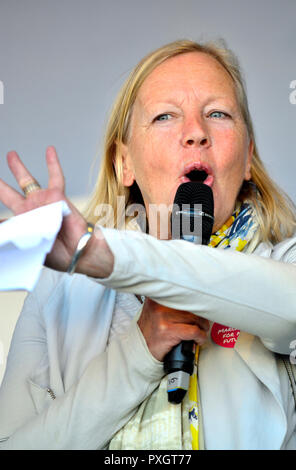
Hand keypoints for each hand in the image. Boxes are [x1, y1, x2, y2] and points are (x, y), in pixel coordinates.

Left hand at [0, 147, 93, 271]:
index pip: (4, 219)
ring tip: (11, 155)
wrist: (78, 251)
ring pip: (27, 181)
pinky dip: (52, 163)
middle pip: (9, 194)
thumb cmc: (57, 254)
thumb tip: (0, 225)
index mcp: (22, 224)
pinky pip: (55, 176)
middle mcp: (30, 210)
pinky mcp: (56, 196)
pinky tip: (50, 150)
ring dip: (18, 167)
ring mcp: (42, 201)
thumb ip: (13, 233)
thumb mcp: (28, 247)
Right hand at [137, 298, 209, 361]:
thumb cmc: (151, 330)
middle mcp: (159, 305)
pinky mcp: (168, 331)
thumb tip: (194, 299)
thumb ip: (170, 301)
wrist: (141, 348)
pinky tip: (198, 339)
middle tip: (203, 322)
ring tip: (201, 330)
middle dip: (201, 316)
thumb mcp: (156, 309)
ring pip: (194, 318)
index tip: (203, 305)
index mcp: (157, 297)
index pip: (184, 293)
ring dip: (202, 327)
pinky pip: (193, 331)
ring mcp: (163, 317)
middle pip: (191, 306)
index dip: (196, 301)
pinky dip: (200, 336)